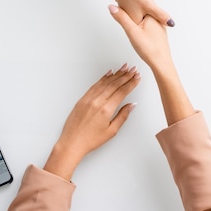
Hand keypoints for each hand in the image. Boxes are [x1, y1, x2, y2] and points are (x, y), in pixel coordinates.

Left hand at [43, 64, 139, 180]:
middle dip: (126, 76)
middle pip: (115, 84)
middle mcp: (97, 101)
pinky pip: (95, 85)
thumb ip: (122, 116)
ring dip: (116, 74)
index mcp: (106, 109)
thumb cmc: (90, 139)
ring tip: (124, 68)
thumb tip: (131, 105)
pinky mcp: (82, 98)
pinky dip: (103, 78)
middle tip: (133, 69)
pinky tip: (109, 74)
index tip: (137, 77)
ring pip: (105, 82)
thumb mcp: (111, 131)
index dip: (131, 83)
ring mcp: (89, 98)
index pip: (122, 92)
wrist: (72, 142)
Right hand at [108, 4, 172, 70]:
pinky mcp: (158, 33)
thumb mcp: (132, 32)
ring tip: (124, 12)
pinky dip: (140, 22)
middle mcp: (157, 19)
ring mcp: (159, 26)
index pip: (137, 2)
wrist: (161, 64)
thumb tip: (111, 6)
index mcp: (152, 15)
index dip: (126, 0)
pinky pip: (147, 23)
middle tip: (118, 1)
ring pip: (144, 16)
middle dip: (130, 6)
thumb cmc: (149, 49)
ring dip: (135, 14)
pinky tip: (136, 26)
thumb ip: (122, 18)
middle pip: (141, 8)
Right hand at [112, 0, 174, 26]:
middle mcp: (131, 19)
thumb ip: (160, 15)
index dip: (154, 12)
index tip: (149, 4)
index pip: (152, 21)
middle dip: (149, 5)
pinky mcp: (127, 4)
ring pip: (144, 8)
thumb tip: (171, 23)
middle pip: (148, 14)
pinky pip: (138, 3)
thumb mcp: (149, 5)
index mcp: (136, 22)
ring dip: (145, 1)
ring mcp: (128, 11)